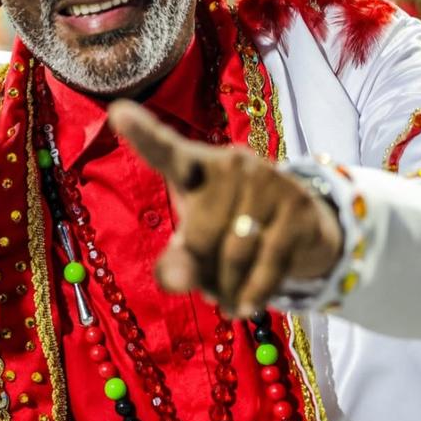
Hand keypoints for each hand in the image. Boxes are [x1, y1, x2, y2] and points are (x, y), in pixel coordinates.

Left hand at [108, 100, 342, 316]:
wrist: (302, 224)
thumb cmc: (230, 227)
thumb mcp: (195, 242)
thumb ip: (176, 261)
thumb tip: (178, 281)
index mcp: (196, 163)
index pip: (165, 151)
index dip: (143, 135)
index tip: (118, 113)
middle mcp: (232, 162)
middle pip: (199, 238)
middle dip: (201, 272)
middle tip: (207, 285)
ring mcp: (268, 180)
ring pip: (234, 255)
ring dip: (226, 290)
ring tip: (226, 300)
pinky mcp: (298, 205)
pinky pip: (268, 264)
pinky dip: (253, 294)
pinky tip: (244, 308)